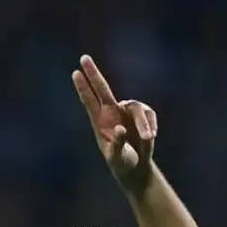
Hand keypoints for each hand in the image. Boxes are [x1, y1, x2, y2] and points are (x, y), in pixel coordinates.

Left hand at [72, 55, 156, 192]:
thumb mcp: (117, 159)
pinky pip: (149, 114)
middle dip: (94, 73)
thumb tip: (120, 129)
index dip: (83, 88)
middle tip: (84, 58)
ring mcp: (127, 112)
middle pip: (103, 89)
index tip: (75, 73)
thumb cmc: (122, 165)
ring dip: (143, 123)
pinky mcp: (142, 115)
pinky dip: (151, 126)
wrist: (136, 169)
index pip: (90, 102)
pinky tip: (150, 139)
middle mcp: (112, 113)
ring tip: (149, 139)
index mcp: (100, 123)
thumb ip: (117, 144)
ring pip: (136, 106)